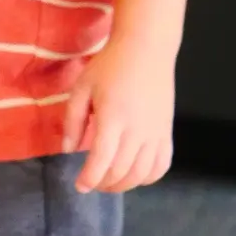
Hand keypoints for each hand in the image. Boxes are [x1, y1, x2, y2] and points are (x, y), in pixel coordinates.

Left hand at [61, 37, 174, 193]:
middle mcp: (137, 130)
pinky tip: (135, 175)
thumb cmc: (110, 66)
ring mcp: (156, 132)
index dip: (89, 179)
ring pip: (142, 174)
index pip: (102, 160)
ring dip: (124, 185)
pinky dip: (149, 178)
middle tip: (91, 183)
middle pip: (121, 172)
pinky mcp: (167, 131)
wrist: (147, 49)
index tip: (79, 186)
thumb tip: (68, 150)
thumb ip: (72, 120)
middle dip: (103, 184)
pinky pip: (162, 165)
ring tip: (109, 182)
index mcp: (113, 118)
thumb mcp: (82, 88)